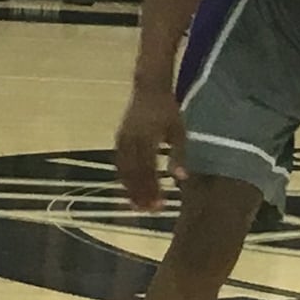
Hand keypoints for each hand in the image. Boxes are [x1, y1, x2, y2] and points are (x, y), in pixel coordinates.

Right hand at [114, 84, 187, 209]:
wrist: (149, 89)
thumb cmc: (168, 110)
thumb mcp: (179, 131)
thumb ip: (178, 155)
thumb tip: (180, 178)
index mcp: (148, 137)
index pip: (148, 169)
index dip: (152, 189)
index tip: (160, 205)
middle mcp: (131, 140)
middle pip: (134, 173)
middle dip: (141, 194)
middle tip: (149, 211)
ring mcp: (122, 139)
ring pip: (123, 170)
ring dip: (130, 189)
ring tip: (138, 206)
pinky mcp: (118, 139)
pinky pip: (118, 163)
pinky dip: (123, 178)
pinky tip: (129, 189)